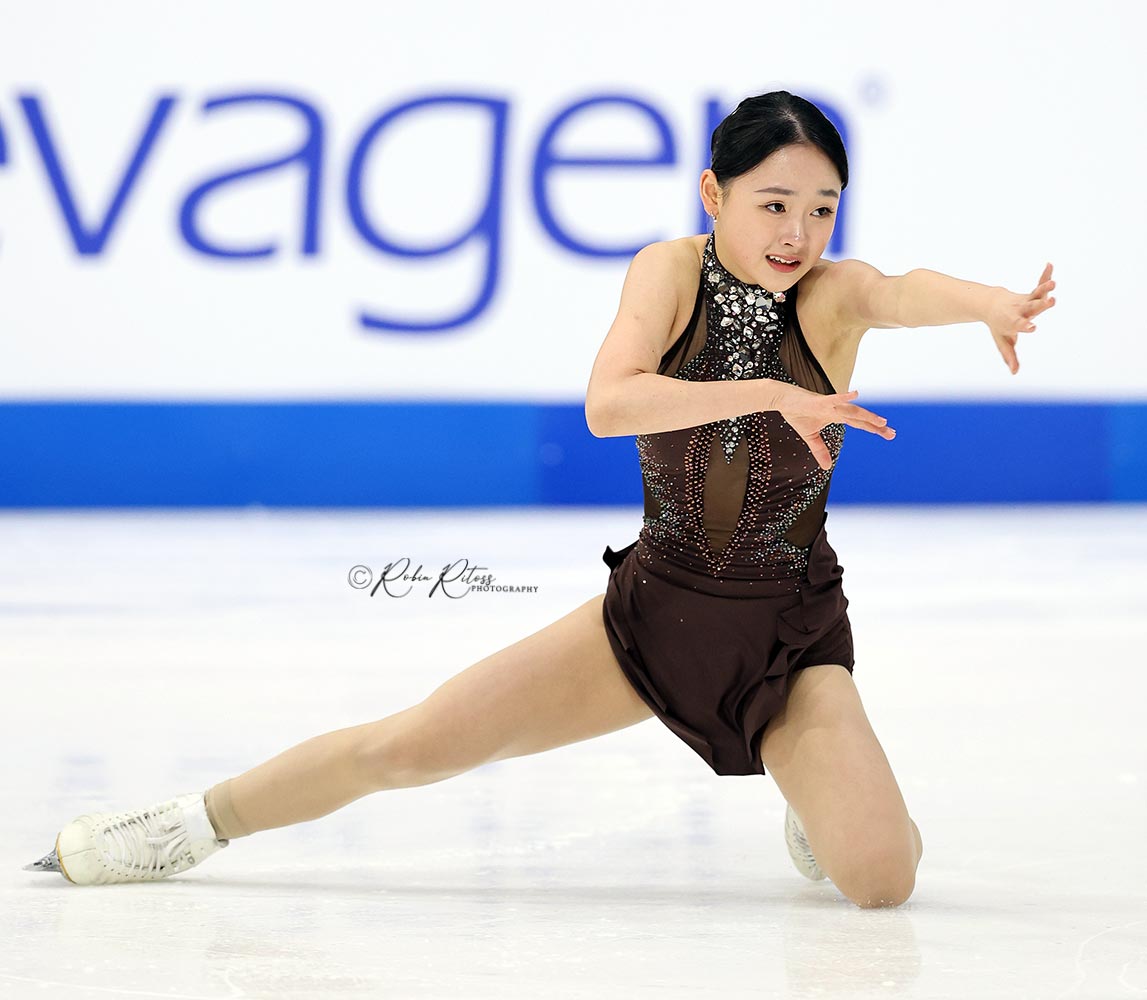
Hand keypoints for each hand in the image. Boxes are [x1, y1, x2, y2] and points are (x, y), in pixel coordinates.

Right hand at [774, 383, 894, 470]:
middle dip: (876, 426)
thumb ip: (820, 451)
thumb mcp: (810, 437)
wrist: (783, 399)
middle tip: (892, 433)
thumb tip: (827, 468)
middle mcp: (837, 409)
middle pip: (860, 418)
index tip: (889, 435)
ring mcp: (829, 404)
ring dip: (866, 416)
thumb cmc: (797, 414)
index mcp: (837, 416)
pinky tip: (855, 394)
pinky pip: (833, 399)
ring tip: (881, 422)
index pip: (859, 424)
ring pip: (851, 411)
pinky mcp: (818, 401)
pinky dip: (844, 397)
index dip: (874, 429)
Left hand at [987, 263, 1055, 373]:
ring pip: (1036, 294)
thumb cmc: (998, 327)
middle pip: (1031, 308)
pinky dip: (1045, 275)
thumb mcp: (1003, 342)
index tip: (1032, 327)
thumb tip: (1014, 372)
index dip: (1025, 326)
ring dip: (1045, 288)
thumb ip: (1009, 355)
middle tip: (1052, 301)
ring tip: (1054, 283)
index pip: (1019, 325)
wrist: (989, 305)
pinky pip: (1039, 283)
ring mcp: (1026, 301)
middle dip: (1041, 305)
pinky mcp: (1030, 294)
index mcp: (1013, 322)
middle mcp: (1020, 310)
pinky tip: (1050, 265)